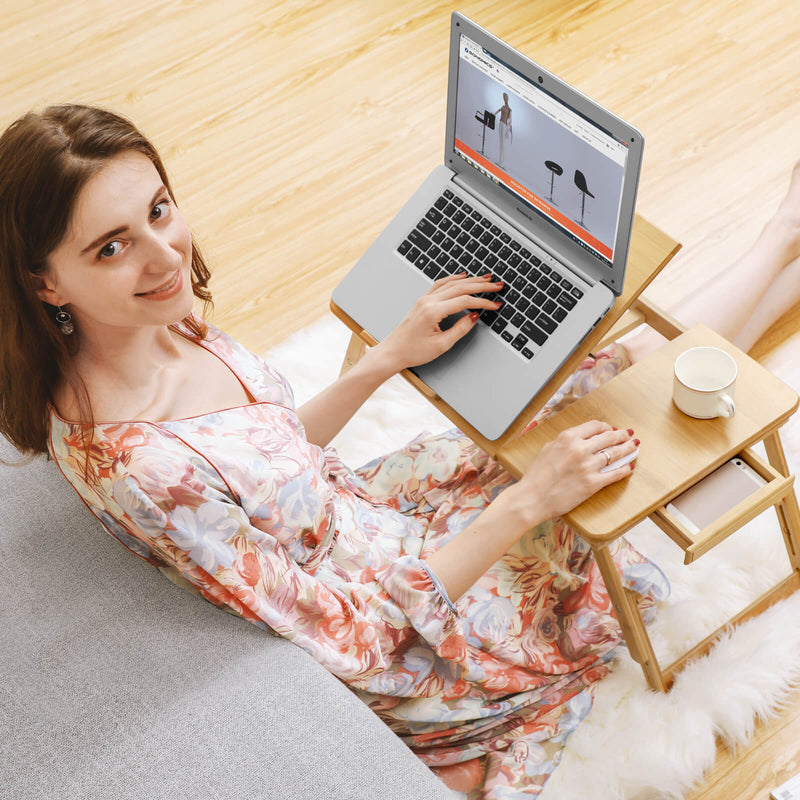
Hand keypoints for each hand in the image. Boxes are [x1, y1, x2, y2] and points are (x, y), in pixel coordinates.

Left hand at [372, 272, 502, 373]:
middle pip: (460, 288)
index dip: (483, 302)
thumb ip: (460, 329)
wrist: (393, 351)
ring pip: (451, 283)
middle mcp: (428, 301)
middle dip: (481, 285)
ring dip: (470, 280)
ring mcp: (424, 299)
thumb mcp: (441, 345)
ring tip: (485, 279)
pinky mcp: (422, 301)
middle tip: (497, 285)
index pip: (464, 301)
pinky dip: (453, 279)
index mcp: (433, 311)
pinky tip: (462, 277)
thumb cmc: (413, 351)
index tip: (495, 305)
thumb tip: (474, 317)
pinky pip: (440, 284)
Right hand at [502, 421, 636, 525]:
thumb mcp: (547, 449)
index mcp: (567, 438)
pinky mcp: (592, 484)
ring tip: (634, 447)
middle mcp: (579, 449)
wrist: (532, 498)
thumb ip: (564, 441)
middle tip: (629, 435)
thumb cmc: (536, 476)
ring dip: (628, 449)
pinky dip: (624, 470)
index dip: (607, 427)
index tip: (612, 429)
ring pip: (615, 454)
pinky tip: (629, 467)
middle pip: (609, 437)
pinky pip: (614, 474)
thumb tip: (580, 438)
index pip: (595, 426)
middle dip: (622, 435)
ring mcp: (587, 466)